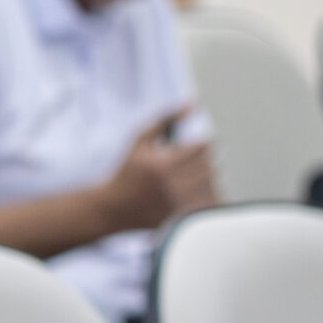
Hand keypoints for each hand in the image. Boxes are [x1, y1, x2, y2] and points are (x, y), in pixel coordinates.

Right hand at [100, 107, 217, 232]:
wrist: (112, 209)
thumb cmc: (127, 170)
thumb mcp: (140, 141)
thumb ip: (165, 118)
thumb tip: (193, 103)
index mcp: (163, 165)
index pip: (202, 147)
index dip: (202, 144)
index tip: (196, 146)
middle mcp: (172, 186)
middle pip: (209, 166)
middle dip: (205, 160)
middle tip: (193, 162)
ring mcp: (177, 205)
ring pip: (211, 184)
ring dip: (208, 176)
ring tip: (192, 175)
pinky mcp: (180, 219)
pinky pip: (207, 204)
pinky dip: (207, 195)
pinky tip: (194, 192)